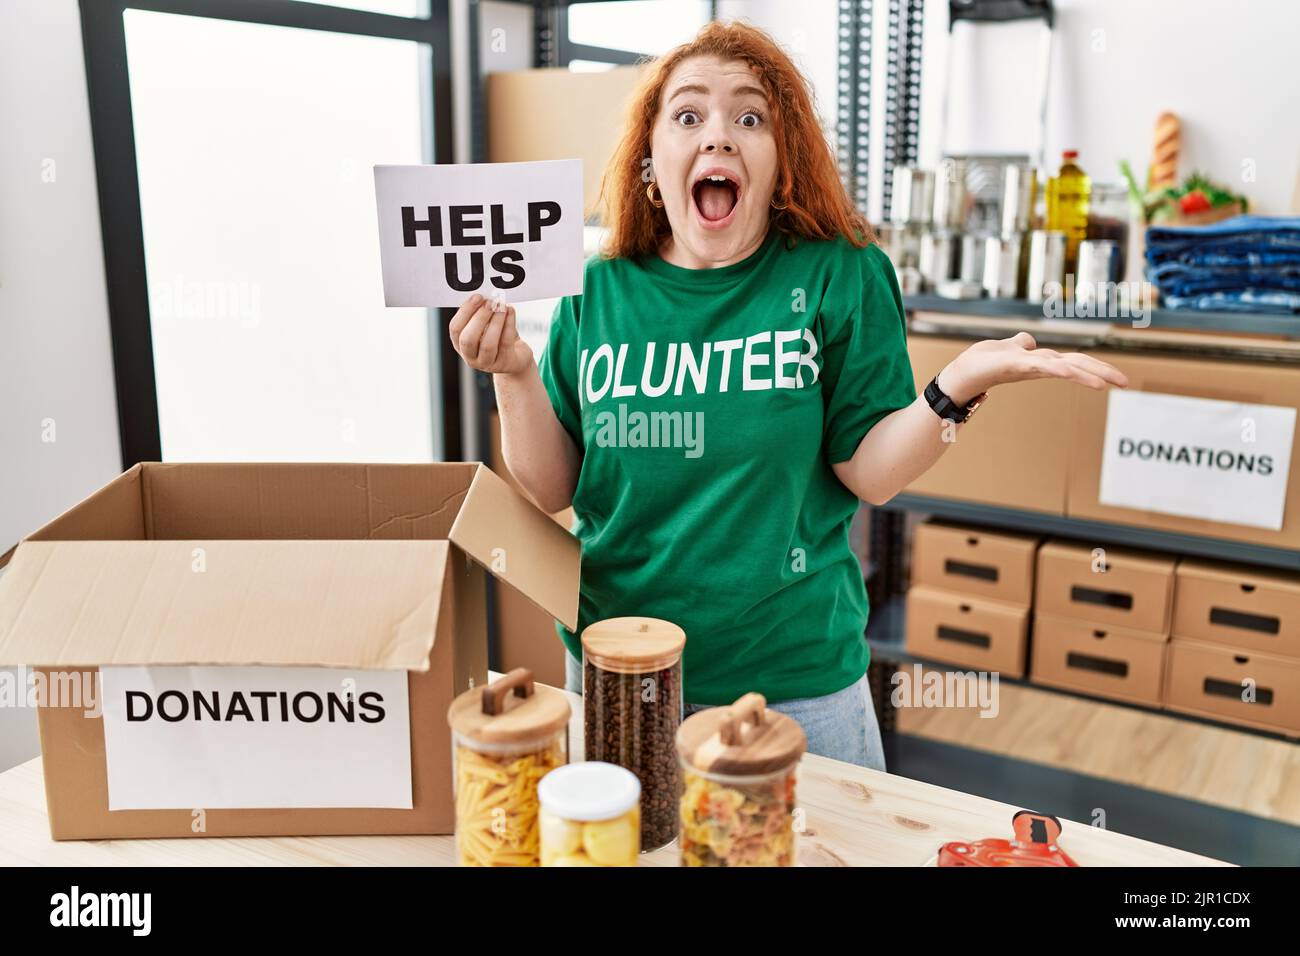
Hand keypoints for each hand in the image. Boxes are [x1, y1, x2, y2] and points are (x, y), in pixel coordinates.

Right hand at [448, 293, 534, 375]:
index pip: (455, 329)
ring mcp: (487, 364)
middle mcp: (470, 357)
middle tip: (490, 302)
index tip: (477, 296)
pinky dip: (509, 324)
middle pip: (468, 339)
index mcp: (460, 344)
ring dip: (495, 322)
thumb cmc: (498, 337)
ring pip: (488, 344)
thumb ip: (481, 313)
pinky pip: (505, 343)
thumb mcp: (486, 325)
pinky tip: (511, 311)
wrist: (517, 357)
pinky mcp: (505, 364)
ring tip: (502, 306)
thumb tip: (485, 295)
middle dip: (479, 318)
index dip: (465, 312)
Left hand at [936, 331, 1128, 405]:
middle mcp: (1037, 365)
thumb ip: (1020, 344)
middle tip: (1125, 383)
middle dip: (1101, 373)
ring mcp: (1027, 366)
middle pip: (1075, 364)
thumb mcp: (1007, 348)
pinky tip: (1071, 372)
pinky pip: (1041, 366)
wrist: (960, 374)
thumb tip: (1029, 341)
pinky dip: (1059, 369)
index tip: (1117, 378)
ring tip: (1107, 384)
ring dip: (1086, 374)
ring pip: (1063, 366)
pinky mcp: (1015, 365)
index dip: (1095, 367)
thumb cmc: (981, 363)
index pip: (1074, 361)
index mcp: (1040, 361)